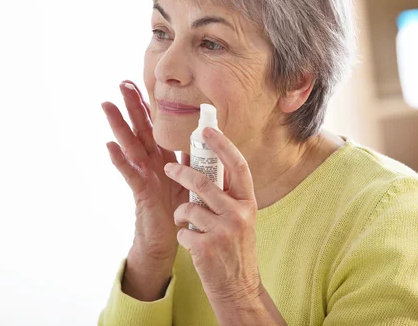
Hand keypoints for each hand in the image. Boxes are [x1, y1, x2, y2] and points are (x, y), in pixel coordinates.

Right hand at [102, 80, 189, 263]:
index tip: (138, 84)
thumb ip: (190, 160)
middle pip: (140, 129)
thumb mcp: (188, 181)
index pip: (153, 127)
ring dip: (119, 126)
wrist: (168, 240)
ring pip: (130, 146)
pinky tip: (110, 146)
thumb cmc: (178, 210)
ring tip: (107, 105)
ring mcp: (144, 176)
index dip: (146, 106)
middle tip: (122, 83)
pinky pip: (130, 175)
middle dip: (132, 107)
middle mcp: (151, 164)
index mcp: (163, 158)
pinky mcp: (141, 193)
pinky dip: (119, 161)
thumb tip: (201, 139)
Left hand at [164, 127, 260, 304]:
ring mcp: (223, 231)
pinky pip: (182, 230)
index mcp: (248, 202)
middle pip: (203, 182)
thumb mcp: (240, 218)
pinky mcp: (206, 247)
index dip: (222, 145)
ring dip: (180, 213)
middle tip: (169, 167)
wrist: (238, 287)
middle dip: (181, 172)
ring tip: (182, 220)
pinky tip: (191, 243)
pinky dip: (182, 234)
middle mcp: (239, 214)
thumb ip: (228, 195)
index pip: (237, 166)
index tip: (207, 130)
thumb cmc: (235, 248)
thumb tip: (209, 164)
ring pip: (188, 207)